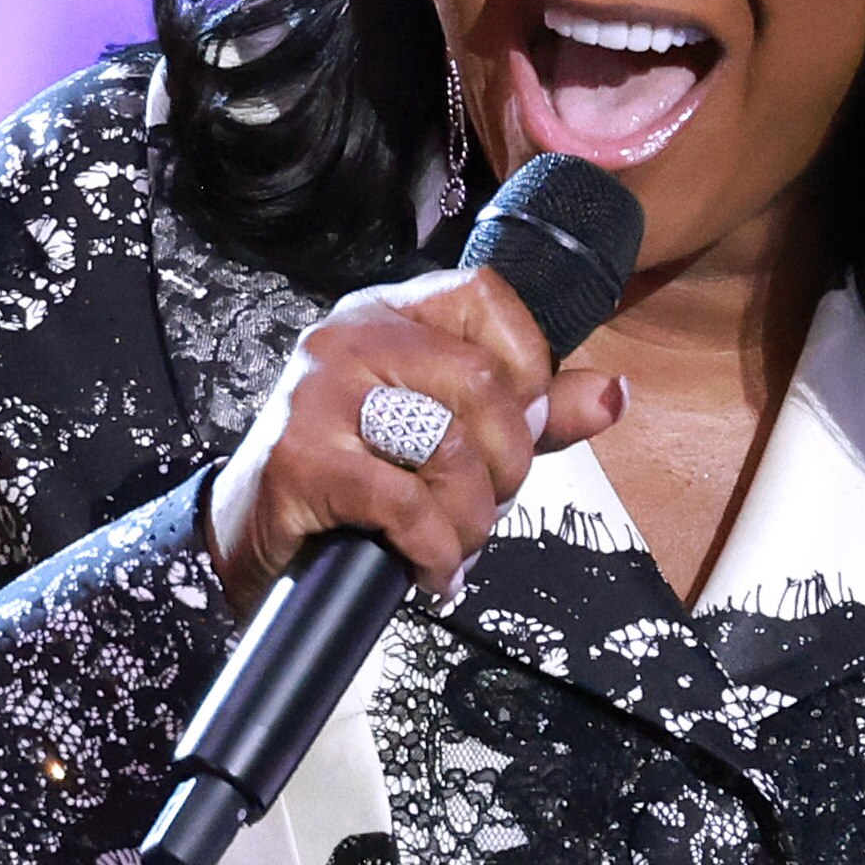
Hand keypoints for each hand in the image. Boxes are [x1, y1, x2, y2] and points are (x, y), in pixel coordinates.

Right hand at [204, 268, 627, 612]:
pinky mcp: (299, 459)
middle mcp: (348, 338)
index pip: (486, 295)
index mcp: (391, 315)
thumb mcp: (457, 434)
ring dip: (472, 518)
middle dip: (509, 463)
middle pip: (482, 383)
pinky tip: (430, 569)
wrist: (250, 538)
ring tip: (457, 542)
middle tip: (492, 503)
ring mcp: (316, 394)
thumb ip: (537, 412)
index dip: (528, 364)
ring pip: (447, 446)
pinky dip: (435, 550)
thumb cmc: (363, 478)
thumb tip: (614, 394)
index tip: (521, 423)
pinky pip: (405, 504)